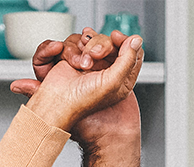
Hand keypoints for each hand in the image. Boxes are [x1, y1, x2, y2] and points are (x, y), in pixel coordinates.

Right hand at [12, 28, 143, 133]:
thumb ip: (128, 59)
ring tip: (83, 63)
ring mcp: (94, 64)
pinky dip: (77, 47)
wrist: (57, 101)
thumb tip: (137, 40)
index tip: (115, 37)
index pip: (134, 52)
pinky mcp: (80, 58)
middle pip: (114, 43)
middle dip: (102, 45)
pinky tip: (75, 61)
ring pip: (98, 40)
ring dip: (88, 47)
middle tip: (95, 54)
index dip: (125, 41)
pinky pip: (82, 42)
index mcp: (123, 79)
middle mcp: (110, 71)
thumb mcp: (113, 81)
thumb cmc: (83, 99)